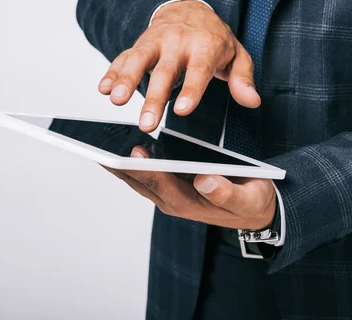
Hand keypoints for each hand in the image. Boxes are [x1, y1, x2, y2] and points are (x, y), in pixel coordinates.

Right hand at [98, 0, 260, 131]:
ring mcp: (156, 42)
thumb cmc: (214, 38)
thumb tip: (252, 101)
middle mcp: (178, 42)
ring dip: (126, 80)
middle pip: (165, 71)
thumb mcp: (236, 55)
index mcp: (205, 45)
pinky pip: (123, 56)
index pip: (198, 70)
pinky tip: (104, 88)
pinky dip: (112, 71)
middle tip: (148, 123)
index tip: (182, 111)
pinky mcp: (139, 44)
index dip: (191, 90)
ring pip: (139, 60)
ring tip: (116, 100)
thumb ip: (243, 78)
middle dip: (154, 98)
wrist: (188, 8)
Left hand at [104, 147, 276, 229]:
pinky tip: (122, 144)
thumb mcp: (248, 199)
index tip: (123, 152)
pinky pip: (147, 174)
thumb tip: (204, 179)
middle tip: (94, 143)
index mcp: (189, 203)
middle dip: (117, 164)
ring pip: (139, 178)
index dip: (140, 167)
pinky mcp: (174, 186)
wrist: (257, 211)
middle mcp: (174, 201)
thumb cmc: (252, 203)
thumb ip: (227, 193)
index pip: (158, 183)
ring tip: (100, 140)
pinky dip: (133, 160)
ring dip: (119, 162)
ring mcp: (172, 195)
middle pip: (139, 180)